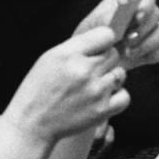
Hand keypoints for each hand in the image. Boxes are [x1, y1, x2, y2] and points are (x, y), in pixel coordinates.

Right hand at [2, 27, 130, 141]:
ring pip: (120, 74)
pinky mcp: (102, 110)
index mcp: (69, 54)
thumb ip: (78, 46)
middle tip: (90, 71)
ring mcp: (96, 91)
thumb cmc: (40, 90)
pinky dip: (117, 96)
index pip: (106, 34)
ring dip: (110, 78)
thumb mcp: (50, 58)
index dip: (103, 41)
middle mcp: (84, 70)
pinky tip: (103, 97)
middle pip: (114, 54)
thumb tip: (106, 39)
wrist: (32, 123)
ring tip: (93, 86)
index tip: (97, 49)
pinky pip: (125, 96)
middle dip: (105, 60)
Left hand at [75, 0, 158, 69]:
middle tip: (127, 40)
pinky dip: (152, 54)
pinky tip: (136, 56)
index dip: (146, 4)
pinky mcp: (154, 48)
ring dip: (146, 44)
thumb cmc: (91, 40)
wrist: (91, 62)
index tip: (138, 17)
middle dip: (142, 30)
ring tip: (128, 51)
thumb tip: (123, 9)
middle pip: (156, 14)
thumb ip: (110, 16)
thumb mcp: (94, 26)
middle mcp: (141, 12)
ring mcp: (149, 30)